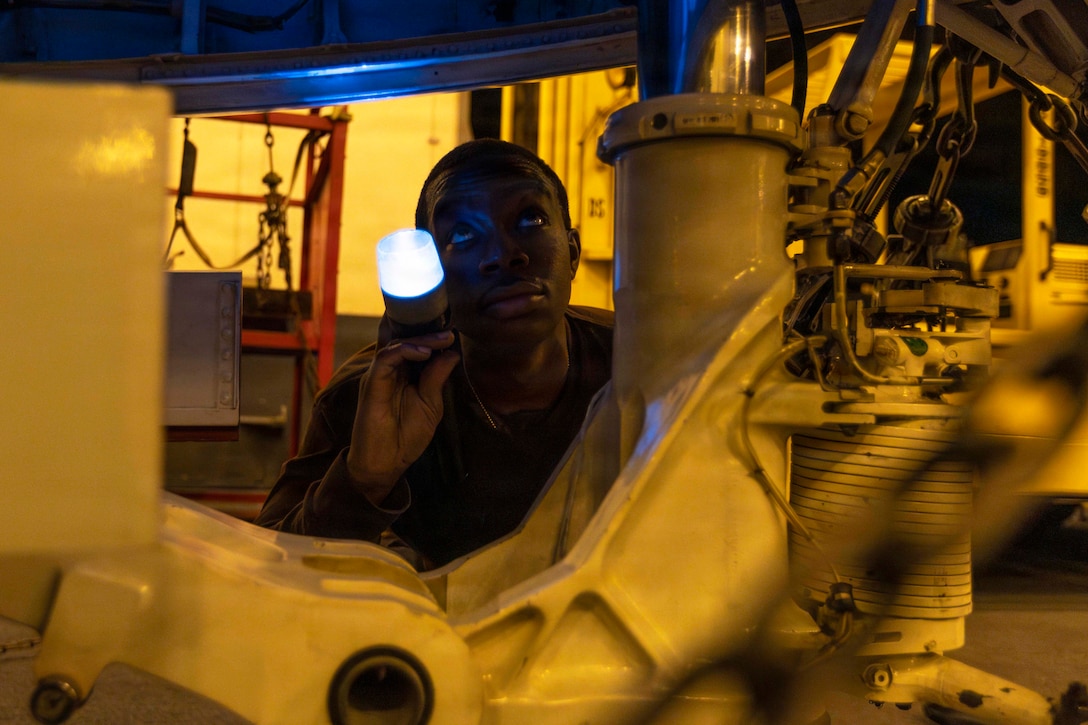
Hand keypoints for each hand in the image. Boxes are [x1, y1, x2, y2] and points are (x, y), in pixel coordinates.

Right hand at [345, 330, 458, 504]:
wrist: (386, 463)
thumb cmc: (407, 436)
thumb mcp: (430, 404)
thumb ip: (437, 377)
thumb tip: (451, 353)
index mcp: (403, 374)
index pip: (414, 345)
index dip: (432, 336)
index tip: (453, 334)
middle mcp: (390, 370)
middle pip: (405, 339)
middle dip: (428, 333)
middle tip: (450, 333)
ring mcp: (380, 375)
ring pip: (396, 343)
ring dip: (420, 339)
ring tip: (442, 339)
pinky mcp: (372, 383)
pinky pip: (386, 358)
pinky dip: (405, 351)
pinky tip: (425, 353)